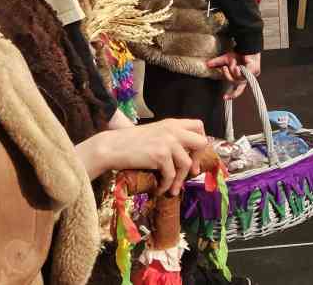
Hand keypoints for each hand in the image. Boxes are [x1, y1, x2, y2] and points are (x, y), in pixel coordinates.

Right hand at [79, 118, 206, 193]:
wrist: (111, 147)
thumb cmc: (129, 142)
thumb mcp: (154, 133)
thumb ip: (170, 138)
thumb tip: (184, 155)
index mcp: (172, 123)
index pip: (198, 126)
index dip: (200, 140)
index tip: (193, 154)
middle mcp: (173, 130)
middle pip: (201, 142)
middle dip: (197, 159)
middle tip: (191, 171)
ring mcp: (168, 142)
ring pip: (186, 164)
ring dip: (180, 180)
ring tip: (173, 189)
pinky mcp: (160, 155)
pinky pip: (171, 175)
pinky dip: (167, 185)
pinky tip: (160, 189)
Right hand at [207, 51, 260, 99]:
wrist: (247, 47)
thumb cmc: (239, 54)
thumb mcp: (226, 59)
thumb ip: (217, 62)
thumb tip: (207, 64)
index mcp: (240, 78)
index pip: (237, 90)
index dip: (231, 95)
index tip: (224, 98)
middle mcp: (245, 79)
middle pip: (236, 86)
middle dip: (228, 77)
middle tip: (224, 68)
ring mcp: (250, 76)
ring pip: (238, 80)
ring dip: (233, 71)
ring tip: (233, 63)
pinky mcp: (253, 71)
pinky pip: (243, 75)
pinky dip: (238, 70)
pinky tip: (238, 66)